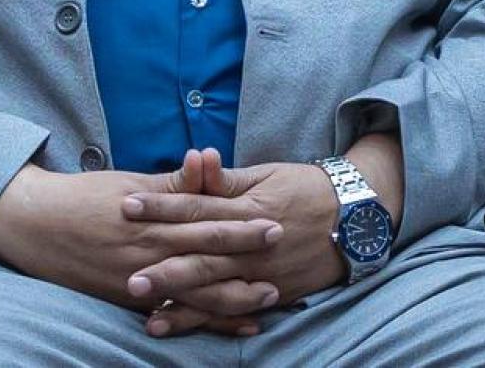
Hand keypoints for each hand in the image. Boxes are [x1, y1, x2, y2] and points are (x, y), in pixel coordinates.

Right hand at [0, 159, 281, 316]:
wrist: (33, 224)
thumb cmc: (81, 198)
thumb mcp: (126, 183)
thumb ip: (170, 183)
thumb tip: (205, 159)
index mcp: (151, 219)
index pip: (206, 221)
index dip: (242, 224)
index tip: (274, 222)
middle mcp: (149, 252)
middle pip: (209, 258)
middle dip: (249, 259)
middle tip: (284, 258)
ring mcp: (141, 280)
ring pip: (199, 294)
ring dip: (238, 297)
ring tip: (271, 297)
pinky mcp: (130, 299)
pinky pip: (178, 314)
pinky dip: (208, 320)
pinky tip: (235, 324)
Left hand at [122, 151, 346, 335]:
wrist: (358, 218)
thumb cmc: (305, 188)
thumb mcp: (265, 175)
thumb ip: (225, 178)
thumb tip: (194, 158)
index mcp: (246, 210)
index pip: (196, 207)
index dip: (160, 206)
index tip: (126, 206)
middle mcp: (253, 247)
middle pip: (202, 259)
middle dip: (165, 270)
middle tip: (129, 279)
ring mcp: (264, 274)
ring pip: (217, 292)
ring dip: (183, 305)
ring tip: (149, 316)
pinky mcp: (275, 293)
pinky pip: (238, 310)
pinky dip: (212, 321)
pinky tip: (184, 327)